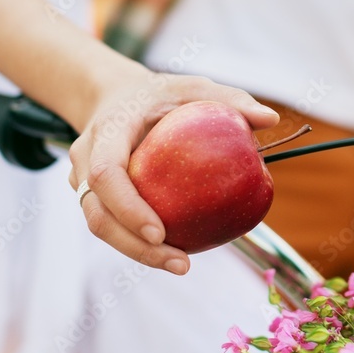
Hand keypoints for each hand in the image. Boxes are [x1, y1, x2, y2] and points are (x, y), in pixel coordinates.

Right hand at [67, 66, 278, 274]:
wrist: (115, 96)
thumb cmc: (160, 95)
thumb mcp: (193, 88)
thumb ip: (230, 100)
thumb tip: (270, 119)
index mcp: (108, 130)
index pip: (107, 175)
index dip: (128, 207)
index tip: (160, 232)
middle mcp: (86, 158)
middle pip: (97, 213)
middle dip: (135, 246)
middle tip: (181, 263)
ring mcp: (83, 180)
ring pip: (101, 226)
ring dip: (138, 252)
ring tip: (182, 264)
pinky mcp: (94, 197)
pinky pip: (113, 225)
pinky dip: (139, 242)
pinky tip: (176, 251)